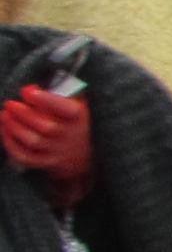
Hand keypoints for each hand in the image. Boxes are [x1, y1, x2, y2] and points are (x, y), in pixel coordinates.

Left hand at [1, 86, 91, 210]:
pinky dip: (12, 145)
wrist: (83, 152)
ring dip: (15, 128)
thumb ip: (58, 90)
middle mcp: (70, 135)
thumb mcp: (74, 101)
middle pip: (46, 127)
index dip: (45, 100)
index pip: (66, 109)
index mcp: (78, 116)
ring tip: (5, 115)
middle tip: (10, 104)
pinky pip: (26, 157)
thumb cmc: (72, 119)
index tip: (27, 91)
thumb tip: (30, 89)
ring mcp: (58, 150)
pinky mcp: (47, 162)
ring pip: (33, 142)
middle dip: (23, 114)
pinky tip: (5, 130)